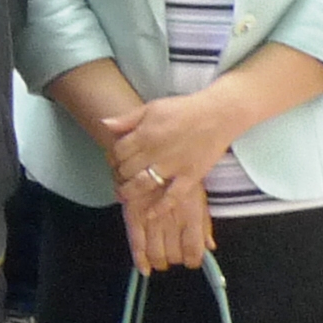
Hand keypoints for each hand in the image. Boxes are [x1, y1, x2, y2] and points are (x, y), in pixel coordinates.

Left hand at [96, 93, 240, 194]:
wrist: (218, 115)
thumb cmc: (183, 109)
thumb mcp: (151, 108)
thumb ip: (127, 119)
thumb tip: (104, 124)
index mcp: (145, 134)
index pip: (118, 151)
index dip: (112, 158)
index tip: (114, 161)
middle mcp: (156, 152)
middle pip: (127, 169)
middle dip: (119, 175)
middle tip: (118, 178)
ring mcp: (174, 166)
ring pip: (144, 184)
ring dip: (130, 192)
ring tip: (123, 195)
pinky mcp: (191, 176)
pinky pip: (173, 196)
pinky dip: (160, 207)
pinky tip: (149, 215)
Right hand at [120, 159, 214, 273]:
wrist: (150, 147)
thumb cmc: (178, 169)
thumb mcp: (196, 193)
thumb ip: (202, 221)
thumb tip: (209, 246)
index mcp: (191, 213)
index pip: (194, 249)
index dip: (193, 260)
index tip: (192, 262)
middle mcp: (172, 219)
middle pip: (174, 254)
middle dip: (174, 260)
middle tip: (172, 259)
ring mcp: (152, 218)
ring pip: (156, 252)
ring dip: (159, 260)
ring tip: (159, 261)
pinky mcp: (133, 214)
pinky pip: (136, 241)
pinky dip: (140, 258)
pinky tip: (144, 269)